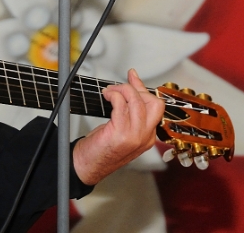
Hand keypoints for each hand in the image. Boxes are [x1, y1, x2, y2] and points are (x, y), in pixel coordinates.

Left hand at [71, 69, 164, 184]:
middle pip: (155, 103)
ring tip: (110, 92)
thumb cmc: (102, 149)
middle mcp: (145, 137)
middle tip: (119, 89)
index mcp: (148, 136)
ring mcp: (134, 136)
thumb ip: (128, 110)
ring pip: (137, 101)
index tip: (132, 77)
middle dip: (137, 89)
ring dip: (122, 90)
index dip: (142, 88)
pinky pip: (120, 104)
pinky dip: (113, 95)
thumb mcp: (121, 129)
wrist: (87, 167)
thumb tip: (130, 88)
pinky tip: (106, 97)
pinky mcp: (120, 134)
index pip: (156, 106)